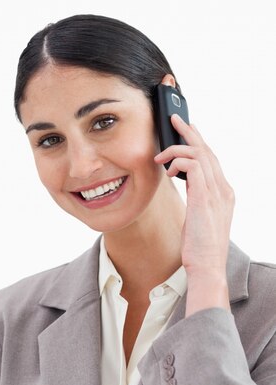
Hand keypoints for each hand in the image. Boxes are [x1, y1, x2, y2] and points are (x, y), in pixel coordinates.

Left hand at [154, 114, 233, 315]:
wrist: (207, 266)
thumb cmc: (198, 245)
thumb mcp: (197, 215)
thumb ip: (194, 196)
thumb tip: (181, 180)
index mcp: (223, 193)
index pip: (211, 158)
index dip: (197, 141)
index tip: (185, 130)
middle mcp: (223, 189)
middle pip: (208, 150)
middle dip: (189, 132)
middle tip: (173, 118)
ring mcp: (216, 193)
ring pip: (200, 153)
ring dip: (177, 148)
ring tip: (161, 154)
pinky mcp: (204, 198)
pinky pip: (194, 166)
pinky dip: (178, 162)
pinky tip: (167, 169)